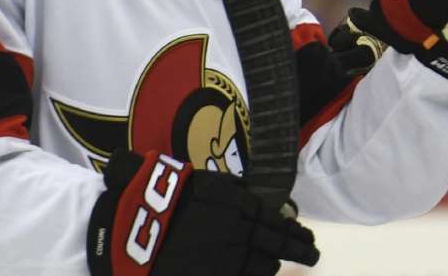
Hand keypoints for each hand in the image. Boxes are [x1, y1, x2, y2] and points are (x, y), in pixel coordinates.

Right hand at [87, 149, 318, 275]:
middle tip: (314, 254)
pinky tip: (265, 273)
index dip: (293, 229)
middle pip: (279, 243)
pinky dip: (259, 275)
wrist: (133, 226)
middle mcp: (241, 231)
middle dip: (300, 249)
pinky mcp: (217, 274)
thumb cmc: (162, 196)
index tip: (305, 233)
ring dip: (277, 263)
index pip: (276, 220)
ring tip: (287, 264)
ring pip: (266, 264)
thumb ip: (231, 190)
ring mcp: (230, 257)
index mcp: (239, 205)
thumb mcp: (203, 181)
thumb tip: (250, 197)